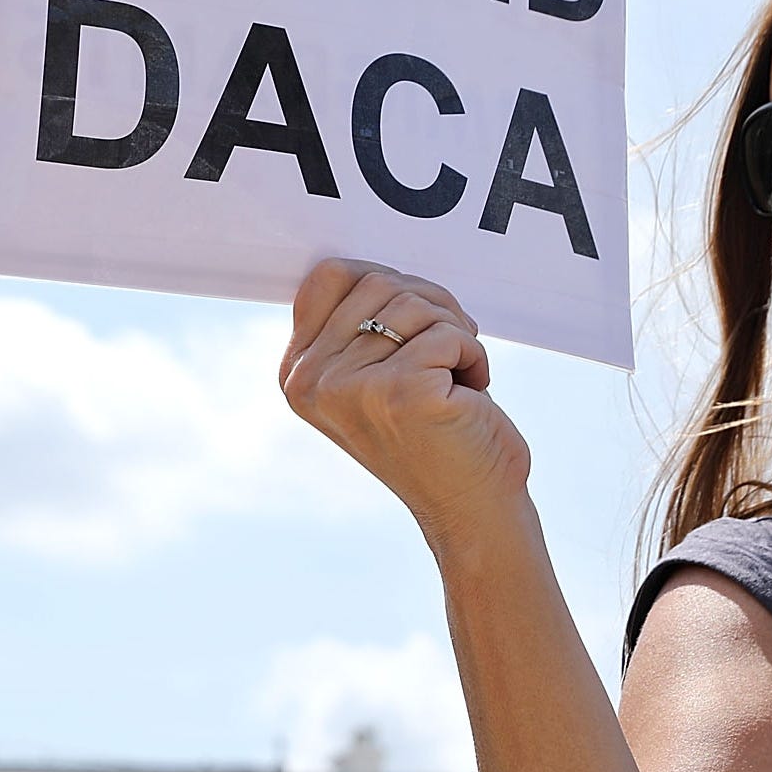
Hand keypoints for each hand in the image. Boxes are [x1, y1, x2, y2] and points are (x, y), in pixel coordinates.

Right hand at [279, 259, 530, 553]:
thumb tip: (368, 262)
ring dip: (456, 335)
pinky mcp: (400, 393)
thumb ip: (357, 325)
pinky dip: (475, 357)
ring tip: (455, 380)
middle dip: (430, 308)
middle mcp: (311, 382)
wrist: (470, 509)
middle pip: (377, 281)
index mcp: (296, 374)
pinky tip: (467, 397)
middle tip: (446, 356)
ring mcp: (350, 388)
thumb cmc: (435, 433)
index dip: (386, 285)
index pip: (329, 274)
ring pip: (416, 304)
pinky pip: (451, 333)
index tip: (413, 326)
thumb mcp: (374, 376)